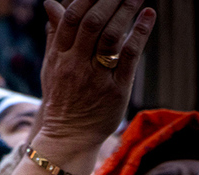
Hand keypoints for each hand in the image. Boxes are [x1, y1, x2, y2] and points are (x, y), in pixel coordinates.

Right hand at [37, 0, 155, 147]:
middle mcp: (75, 65)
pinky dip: (140, 33)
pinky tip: (148, 15)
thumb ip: (54, 34)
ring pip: (110, 37)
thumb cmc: (61, 99)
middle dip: (109, 0)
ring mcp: (95, 77)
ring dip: (126, 11)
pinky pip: (129, 56)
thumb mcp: (51, 66)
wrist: (67, 137)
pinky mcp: (115, 89)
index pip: (70, 20)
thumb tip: (51, 3)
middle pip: (91, 23)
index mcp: (58, 57)